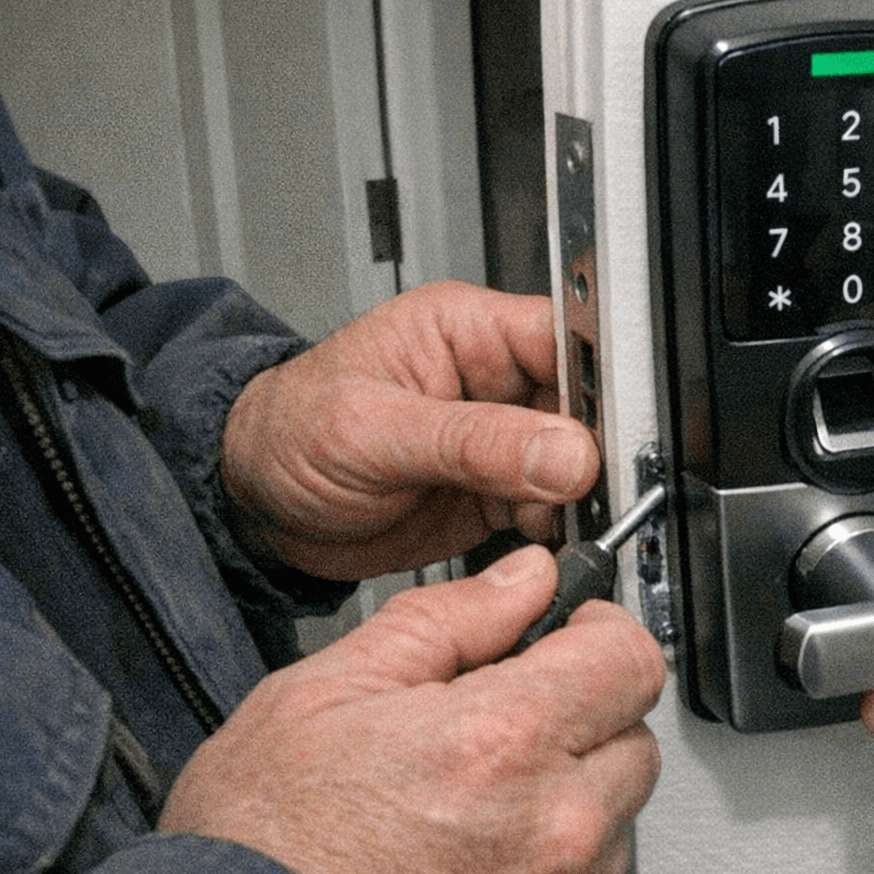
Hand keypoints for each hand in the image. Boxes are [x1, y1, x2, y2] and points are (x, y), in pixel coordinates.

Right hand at [159, 544, 665, 873]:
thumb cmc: (263, 851)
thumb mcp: (325, 690)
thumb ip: (447, 619)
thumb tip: (520, 580)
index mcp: (505, 741)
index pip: (631, 656)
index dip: (599, 630)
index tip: (567, 632)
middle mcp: (556, 826)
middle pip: (634, 732)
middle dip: (582, 710)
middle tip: (503, 714)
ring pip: (615, 808)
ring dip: (569, 786)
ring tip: (474, 794)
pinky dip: (553, 855)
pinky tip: (476, 850)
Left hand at [221, 281, 598, 578]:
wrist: (255, 507)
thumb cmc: (288, 434)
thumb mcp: (374, 431)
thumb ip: (474, 442)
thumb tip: (566, 453)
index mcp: (467, 331)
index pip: (566, 337)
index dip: (600, 380)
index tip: (617, 430)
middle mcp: (495, 381)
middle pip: (584, 406)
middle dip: (594, 451)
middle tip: (588, 489)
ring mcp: (500, 441)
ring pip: (576, 465)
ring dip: (578, 499)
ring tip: (554, 520)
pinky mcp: (497, 495)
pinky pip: (551, 511)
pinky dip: (556, 532)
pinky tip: (541, 543)